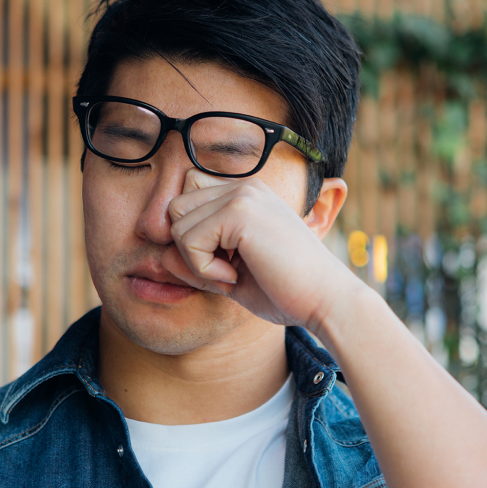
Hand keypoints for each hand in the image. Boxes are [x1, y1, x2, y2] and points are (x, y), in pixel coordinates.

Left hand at [160, 168, 355, 330]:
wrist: (326, 301)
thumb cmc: (286, 291)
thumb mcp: (230, 275)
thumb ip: (196, 262)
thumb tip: (160, 256)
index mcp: (247, 194)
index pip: (187, 202)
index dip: (194, 240)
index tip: (226, 266)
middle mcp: (244, 186)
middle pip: (175, 210)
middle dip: (189, 249)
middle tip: (225, 274)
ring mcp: (243, 195)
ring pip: (176, 224)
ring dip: (196, 261)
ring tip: (233, 275)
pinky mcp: (240, 212)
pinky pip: (187, 241)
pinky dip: (203, 269)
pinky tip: (235, 276)